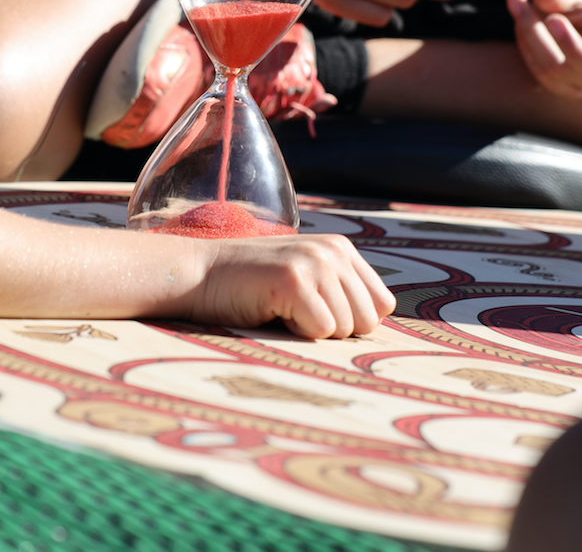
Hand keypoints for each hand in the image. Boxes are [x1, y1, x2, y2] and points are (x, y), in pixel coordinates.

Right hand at [191, 233, 394, 339]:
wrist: (199, 274)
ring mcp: (314, 262)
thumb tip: (377, 325)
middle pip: (367, 321)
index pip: (382, 304)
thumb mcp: (305, 279)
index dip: (351, 320)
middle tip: (294, 310)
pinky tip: (271, 309)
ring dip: (310, 330)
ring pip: (344, 329)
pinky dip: (295, 332)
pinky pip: (320, 330)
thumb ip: (340, 292)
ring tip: (280, 307)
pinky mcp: (294, 280)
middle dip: (333, 329)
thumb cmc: (251, 287)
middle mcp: (332, 250)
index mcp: (340, 248)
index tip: (315, 311)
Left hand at [508, 0, 581, 99]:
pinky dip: (523, 42)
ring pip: (556, 70)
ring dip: (530, 34)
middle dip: (561, 40)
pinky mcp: (561, 87)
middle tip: (536, 6)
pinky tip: (518, 18)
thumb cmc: (578, 2)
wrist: (565, 15)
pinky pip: (538, 71)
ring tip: (517, 0)